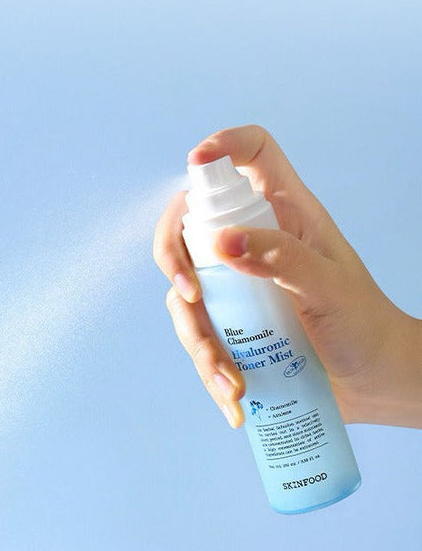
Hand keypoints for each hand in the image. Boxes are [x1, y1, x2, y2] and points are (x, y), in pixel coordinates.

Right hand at [154, 124, 420, 427]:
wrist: (374, 384)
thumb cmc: (365, 326)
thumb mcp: (330, 287)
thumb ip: (282, 259)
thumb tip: (222, 242)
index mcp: (287, 216)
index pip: (253, 157)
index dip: (222, 147)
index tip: (196, 161)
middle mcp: (255, 246)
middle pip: (190, 229)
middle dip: (174, 262)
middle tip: (191, 296)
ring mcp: (238, 290)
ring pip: (187, 298)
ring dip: (200, 344)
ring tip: (233, 383)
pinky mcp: (232, 331)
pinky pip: (201, 343)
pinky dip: (210, 375)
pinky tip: (234, 403)